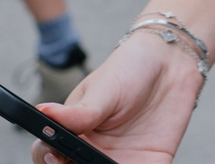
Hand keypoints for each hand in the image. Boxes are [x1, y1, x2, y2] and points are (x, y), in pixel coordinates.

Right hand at [30, 36, 200, 163]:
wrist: (172, 61)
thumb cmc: (131, 68)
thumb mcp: (104, 88)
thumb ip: (79, 111)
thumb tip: (43, 112)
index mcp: (75, 133)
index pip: (51, 155)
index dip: (49, 159)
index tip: (55, 157)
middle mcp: (94, 152)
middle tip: (90, 162)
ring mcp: (121, 159)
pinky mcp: (150, 162)